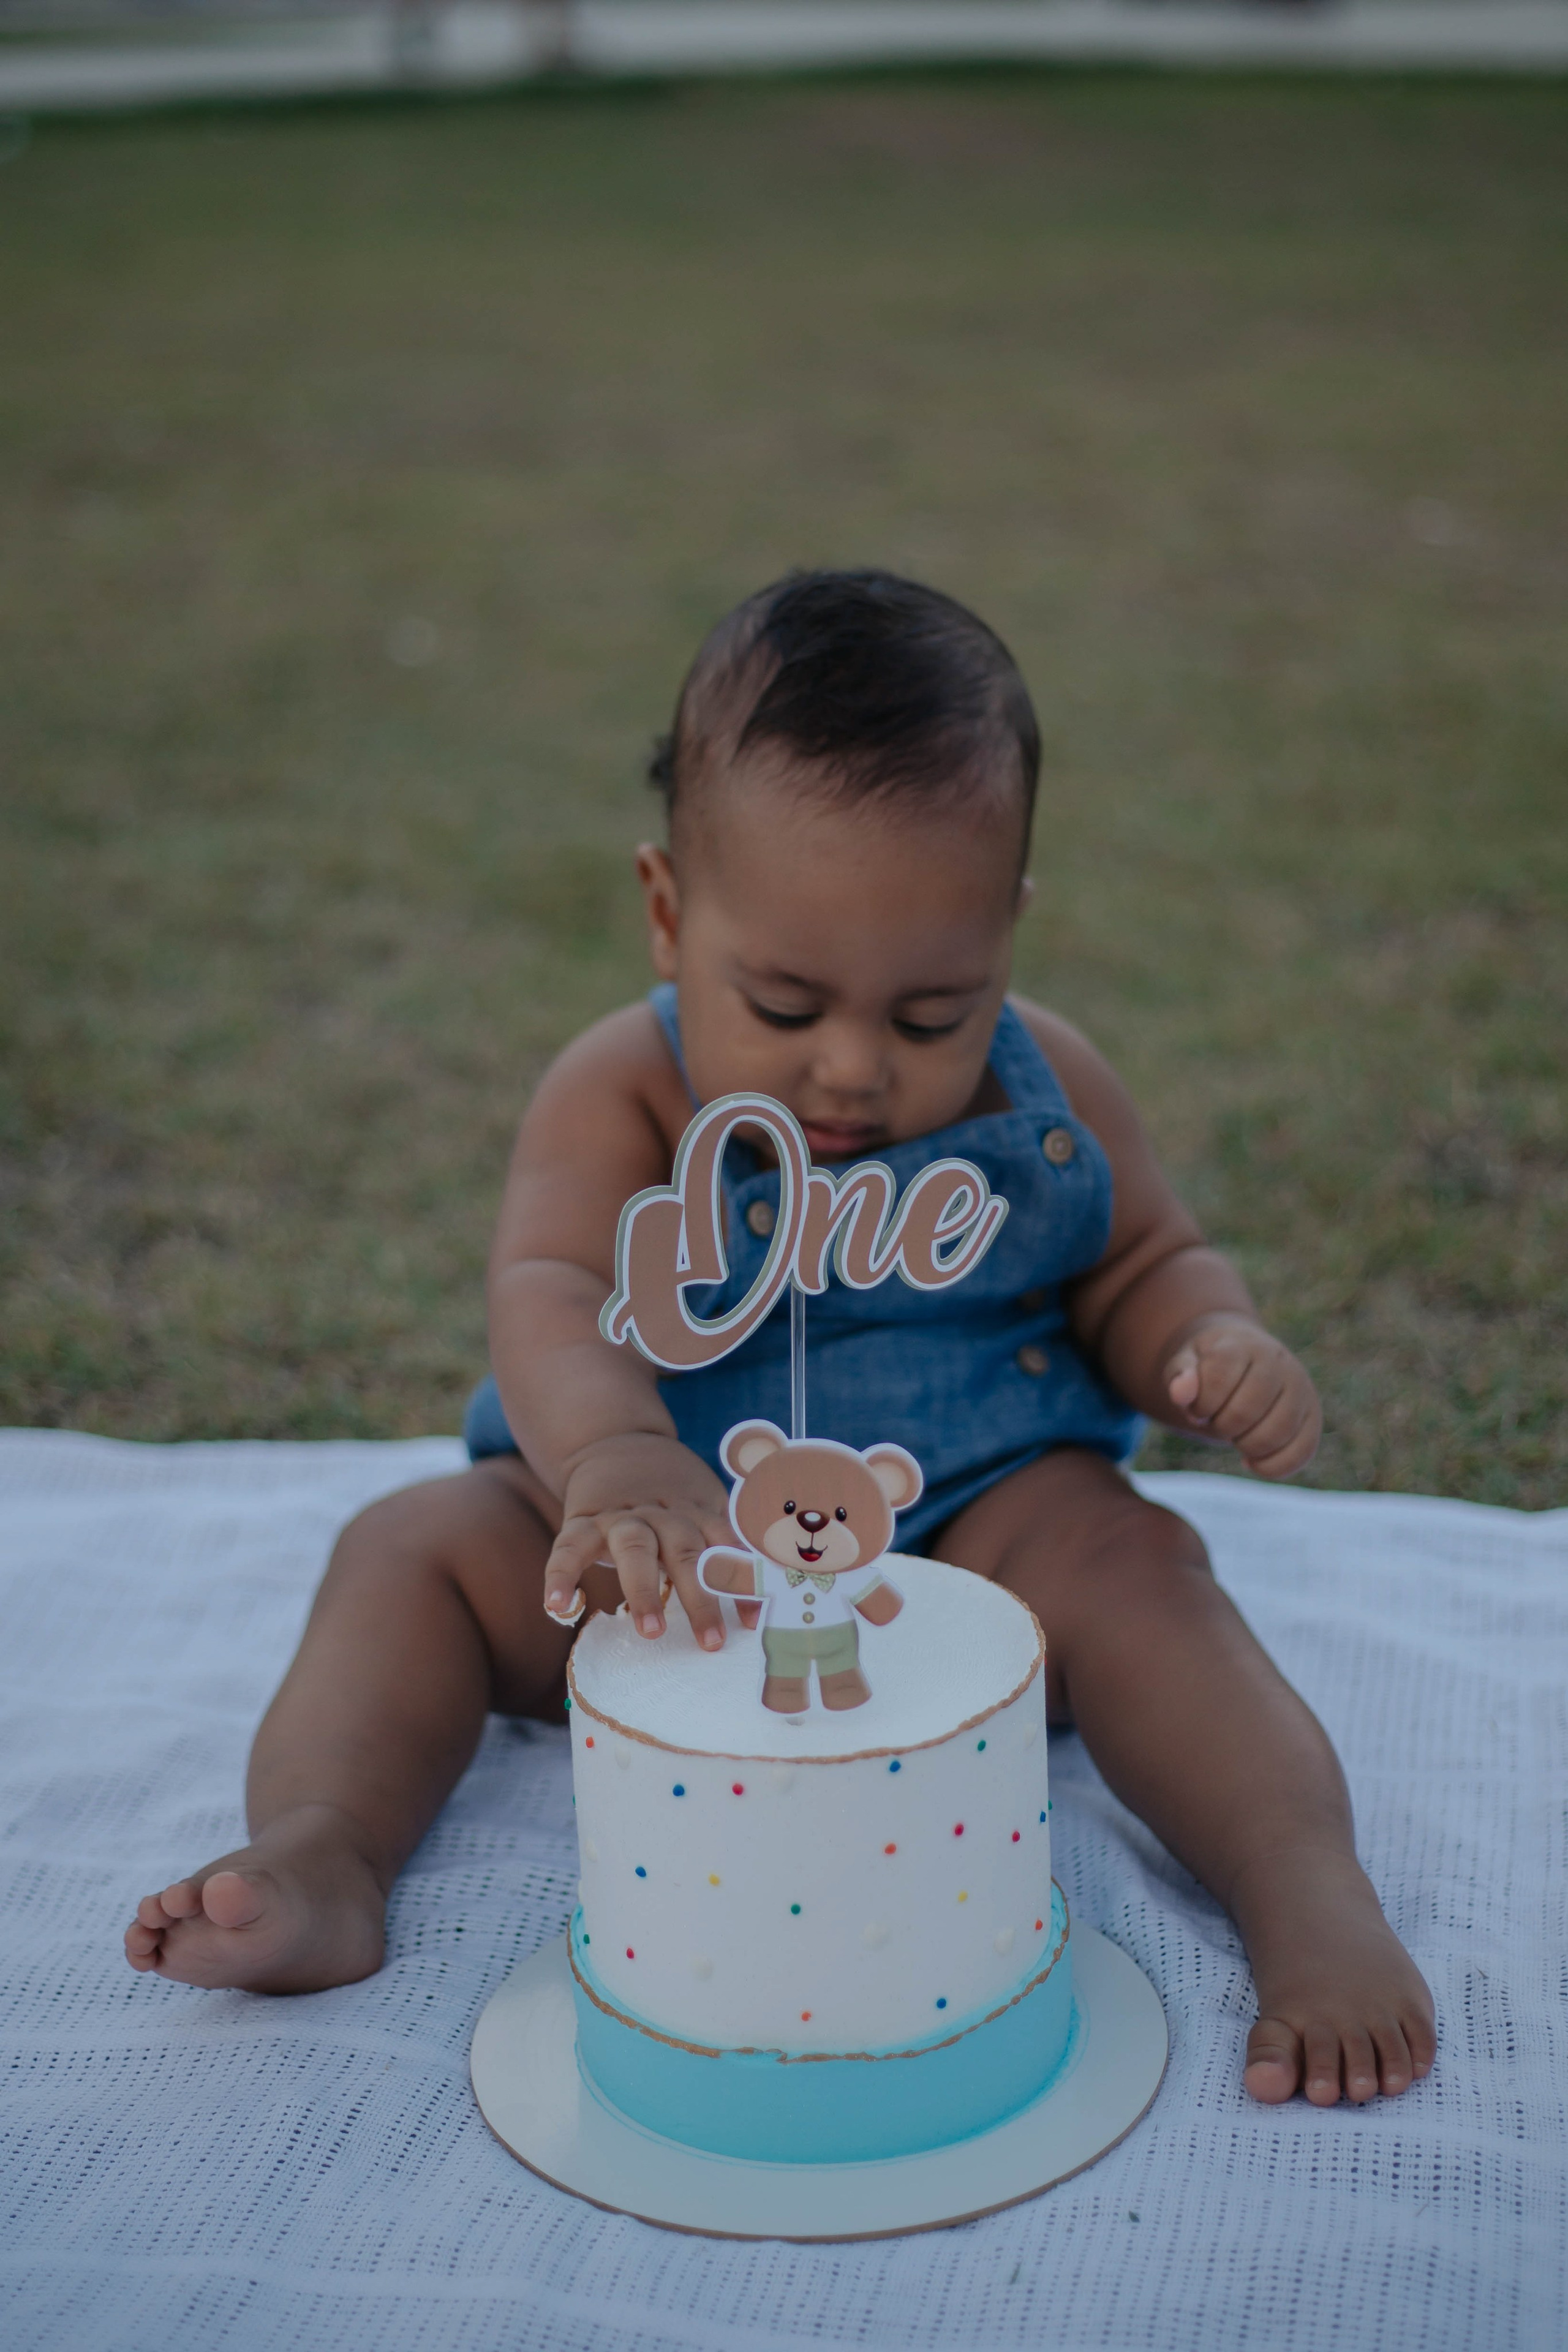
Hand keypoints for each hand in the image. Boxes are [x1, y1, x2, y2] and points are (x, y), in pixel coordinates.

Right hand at [544, 1433, 733, 1648]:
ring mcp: (620, 1516)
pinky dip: (561, 1576)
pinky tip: (558, 1607)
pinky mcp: (582, 1520)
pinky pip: (570, 1547)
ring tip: (650, 1632)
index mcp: (696, 1511)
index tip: (751, 1624)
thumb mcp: (703, 1506)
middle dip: (698, 1596)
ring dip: (644, 1590)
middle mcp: (661, 1513)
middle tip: (711, 1641)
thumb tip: (759, 1608)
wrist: (616, 1442)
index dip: (740, 1583)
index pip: (724, 1547)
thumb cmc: (670, 1494)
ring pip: (636, 1547)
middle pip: (684, 1551)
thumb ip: (723, 1547)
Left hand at [1164, 1316, 1320, 1479]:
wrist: (1244, 1357)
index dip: (1201, 1404)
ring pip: (1276, 1433)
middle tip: (1217, 1421)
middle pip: (1247, 1410)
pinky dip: (1272, 1467)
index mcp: (1242, 1344)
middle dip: (1222, 1426)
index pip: (1218, 1379)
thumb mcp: (1186, 1363)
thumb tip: (1180, 1393)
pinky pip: (1301, 1452)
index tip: (1198, 1407)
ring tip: (1236, 1436)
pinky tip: (1251, 1461)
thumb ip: (1180, 1376)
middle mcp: (1278, 1361)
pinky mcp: (1313, 1414)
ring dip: (1246, 1446)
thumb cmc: (1210, 1365)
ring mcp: (1301, 1387)